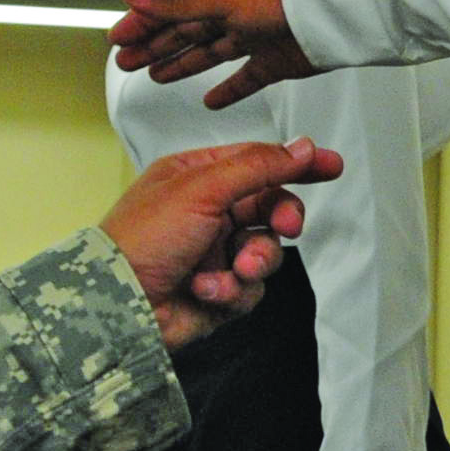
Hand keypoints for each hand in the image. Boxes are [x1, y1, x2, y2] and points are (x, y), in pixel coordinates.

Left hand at [100, 139, 340, 348]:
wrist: (118, 303)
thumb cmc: (141, 238)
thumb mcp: (202, 187)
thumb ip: (258, 166)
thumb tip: (302, 147)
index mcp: (197, 176)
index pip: (259, 162)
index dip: (296, 164)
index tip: (331, 166)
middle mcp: (208, 212)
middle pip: (271, 207)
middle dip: (282, 217)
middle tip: (287, 224)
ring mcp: (213, 252)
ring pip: (267, 251)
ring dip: (256, 260)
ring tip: (235, 269)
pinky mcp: (218, 290)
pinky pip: (251, 288)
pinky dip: (232, 290)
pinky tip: (205, 290)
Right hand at [110, 0, 315, 105]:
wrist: (335, 10)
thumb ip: (175, 2)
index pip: (170, 5)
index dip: (142, 22)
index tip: (117, 39)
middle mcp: (234, 7)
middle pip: (185, 30)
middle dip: (153, 45)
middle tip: (126, 63)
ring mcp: (254, 34)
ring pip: (209, 52)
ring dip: (181, 64)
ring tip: (154, 77)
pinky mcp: (275, 61)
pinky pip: (246, 78)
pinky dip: (228, 90)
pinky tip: (210, 102)